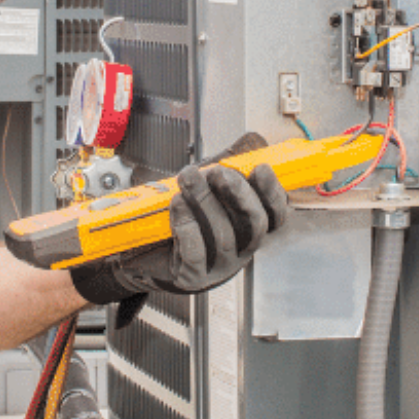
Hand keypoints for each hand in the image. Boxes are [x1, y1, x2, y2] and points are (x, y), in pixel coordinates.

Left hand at [71, 164, 289, 301]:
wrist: (143, 251)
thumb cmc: (181, 218)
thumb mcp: (207, 188)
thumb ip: (230, 166)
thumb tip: (252, 141)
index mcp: (248, 229)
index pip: (275, 215)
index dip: (273, 192)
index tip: (261, 168)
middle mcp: (240, 250)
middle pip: (255, 225)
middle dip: (238, 194)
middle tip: (217, 172)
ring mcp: (218, 267)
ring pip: (223, 236)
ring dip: (205, 202)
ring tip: (187, 180)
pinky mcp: (193, 277)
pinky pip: (196, 254)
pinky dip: (187, 226)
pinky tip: (177, 206)